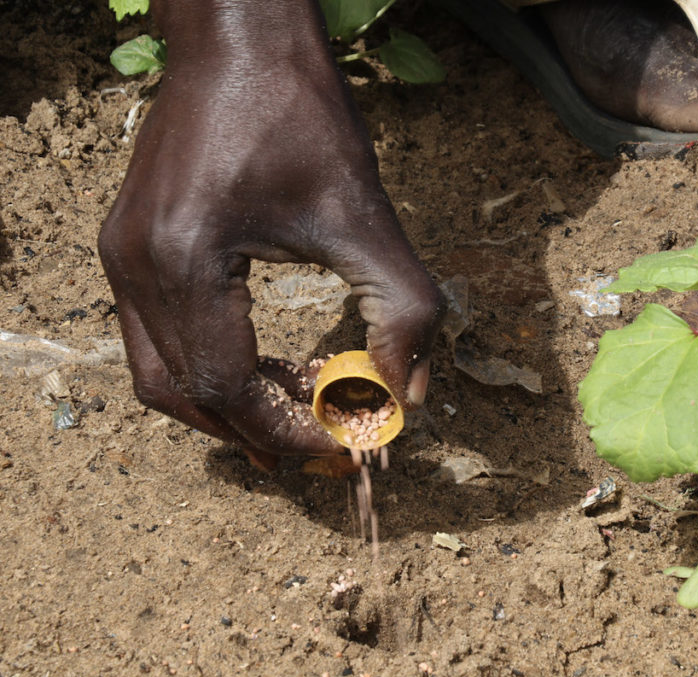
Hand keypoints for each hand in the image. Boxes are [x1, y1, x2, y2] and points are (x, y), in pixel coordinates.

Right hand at [98, 0, 444, 458]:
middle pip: (184, 393)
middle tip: (317, 443)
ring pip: (159, 374)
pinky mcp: (126, 243)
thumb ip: (402, 309)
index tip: (337, 446)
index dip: (285, 430)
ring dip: (225, 405)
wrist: (240, 37)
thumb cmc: (301, 114)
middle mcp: (136, 264)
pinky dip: (204, 366)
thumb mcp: (366, 215)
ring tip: (291, 412)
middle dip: (255, 430)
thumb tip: (408, 395)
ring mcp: (120, 254)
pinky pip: (154, 335)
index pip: (227, 385)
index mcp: (187, 259)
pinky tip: (261, 363)